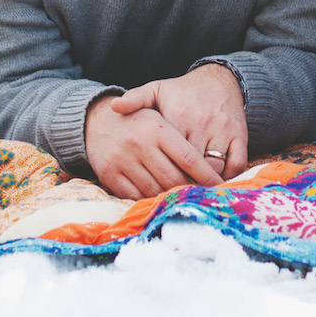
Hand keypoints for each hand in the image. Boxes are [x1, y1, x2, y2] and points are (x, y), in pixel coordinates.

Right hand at [84, 99, 224, 199]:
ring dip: (170, 197)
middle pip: (174, 179)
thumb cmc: (138, 121)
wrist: (96, 121)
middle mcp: (140, 144)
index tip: (219, 186)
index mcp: (157, 128)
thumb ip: (180, 139)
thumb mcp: (159, 117)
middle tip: (202, 197)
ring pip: (155, 190)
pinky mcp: (109, 175)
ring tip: (182, 199)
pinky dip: (148, 200)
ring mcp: (123, 161)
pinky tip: (158, 198)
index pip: (188, 158)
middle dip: (190, 191)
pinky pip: (135, 196)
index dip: (206, 176)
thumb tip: (209, 167)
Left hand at [111, 63, 247, 179]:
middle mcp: (202, 121)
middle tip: (173, 195)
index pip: (169, 154)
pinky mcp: (240, 134)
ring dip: (203, 181)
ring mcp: (223, 128)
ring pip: (213, 166)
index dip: (162, 171)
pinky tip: (214, 180)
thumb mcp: (157, 89)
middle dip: (182, 181)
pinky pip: (236, 164)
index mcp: (178, 114)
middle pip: (190, 165)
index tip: (155, 183)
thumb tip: (114, 107)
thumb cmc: (182, 91)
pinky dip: (227, 176)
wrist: (219, 79)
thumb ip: (135, 99)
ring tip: (191, 191)